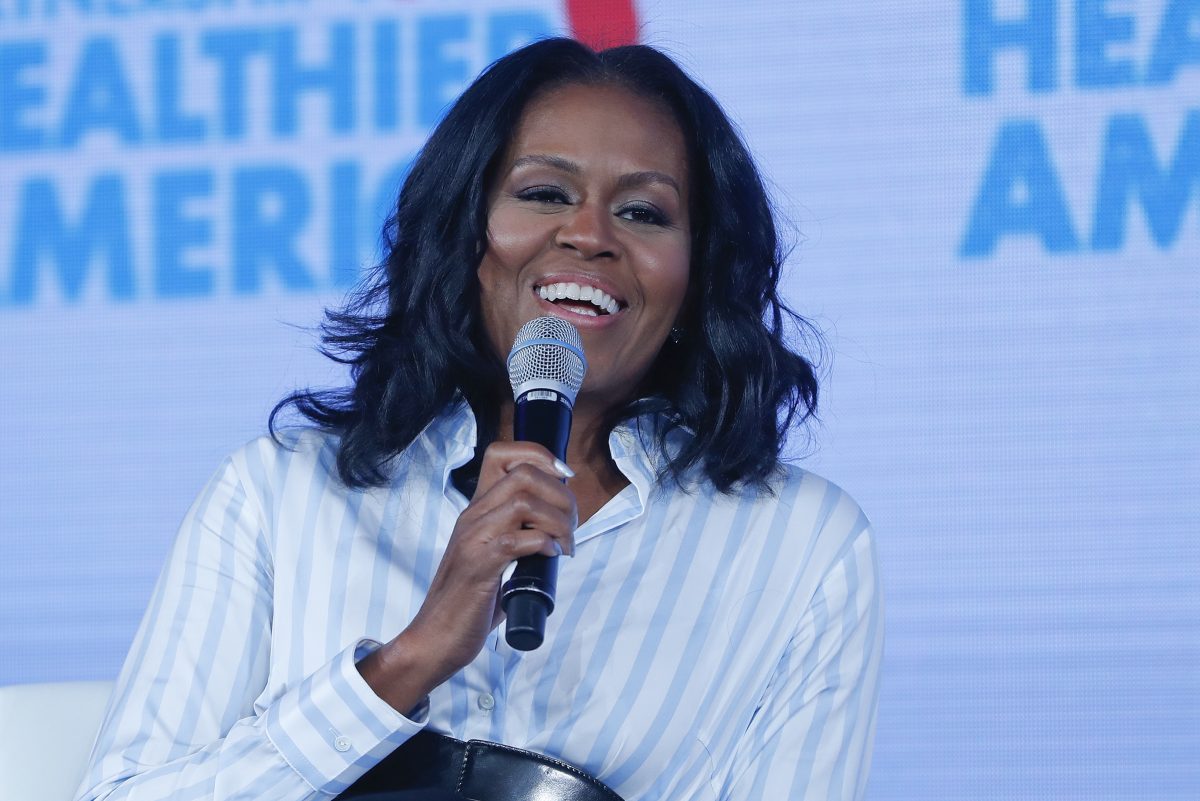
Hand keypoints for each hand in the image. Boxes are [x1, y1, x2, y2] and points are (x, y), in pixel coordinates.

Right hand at [358, 441, 575, 712]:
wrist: (435, 639)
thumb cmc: (469, 602)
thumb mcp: (494, 557)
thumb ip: (516, 536)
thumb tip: (555, 530)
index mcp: (476, 510)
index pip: (502, 453)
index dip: (539, 455)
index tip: (564, 480)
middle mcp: (473, 516)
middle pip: (523, 474)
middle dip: (561, 495)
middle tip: (571, 527)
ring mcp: (474, 539)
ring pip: (524, 501)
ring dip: (558, 521)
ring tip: (566, 546)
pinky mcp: (480, 565)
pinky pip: (519, 540)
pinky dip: (545, 544)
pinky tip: (551, 558)